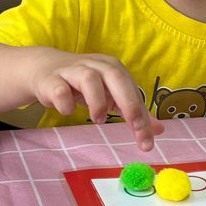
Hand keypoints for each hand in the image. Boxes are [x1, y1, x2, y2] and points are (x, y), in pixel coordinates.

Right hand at [31, 50, 164, 151]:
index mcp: (112, 68)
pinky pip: (60, 90)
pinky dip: (66, 104)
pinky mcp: (52, 80)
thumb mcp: (111, 95)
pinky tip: (68, 110)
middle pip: (115, 76)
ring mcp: (72, 71)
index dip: (142, 114)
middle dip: (128, 102)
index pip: (132, 90)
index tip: (147, 140)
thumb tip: (160, 130)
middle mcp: (94, 65)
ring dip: (97, 102)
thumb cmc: (83, 84)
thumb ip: (134, 111)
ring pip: (88, 79)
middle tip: (135, 126)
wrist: (45, 70)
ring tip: (98, 119)